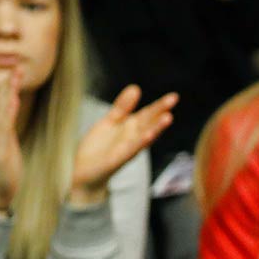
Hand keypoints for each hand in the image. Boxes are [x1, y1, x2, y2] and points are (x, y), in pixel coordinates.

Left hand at [70, 85, 175, 202]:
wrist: (84, 171)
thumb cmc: (99, 148)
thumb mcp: (110, 121)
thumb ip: (123, 107)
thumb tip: (136, 87)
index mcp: (131, 128)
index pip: (148, 114)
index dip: (160, 105)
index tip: (174, 96)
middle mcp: (132, 138)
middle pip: (148, 122)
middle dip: (160, 111)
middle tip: (174, 99)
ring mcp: (126, 149)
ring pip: (144, 137)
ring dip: (156, 128)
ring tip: (168, 117)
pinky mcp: (117, 160)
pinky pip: (130, 150)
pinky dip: (139, 143)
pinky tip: (147, 135)